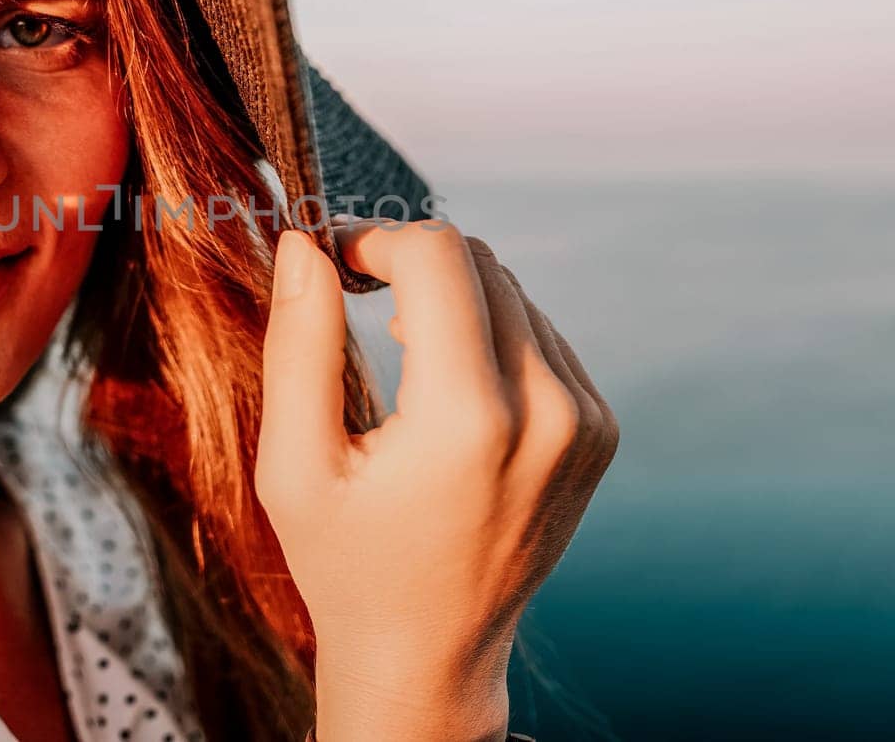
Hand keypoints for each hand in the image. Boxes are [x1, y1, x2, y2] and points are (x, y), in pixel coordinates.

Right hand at [256, 218, 618, 740]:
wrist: (430, 654)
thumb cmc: (347, 565)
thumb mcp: (295, 465)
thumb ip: (299, 345)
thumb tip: (305, 244)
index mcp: (469, 421)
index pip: (438, 255)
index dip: (375, 238)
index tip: (334, 262)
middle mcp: (547, 413)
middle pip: (478, 260)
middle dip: (408, 260)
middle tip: (354, 294)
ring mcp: (584, 422)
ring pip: (512, 290)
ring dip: (451, 297)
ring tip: (402, 357)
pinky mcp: (599, 430)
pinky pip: (541, 332)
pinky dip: (489, 333)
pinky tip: (449, 387)